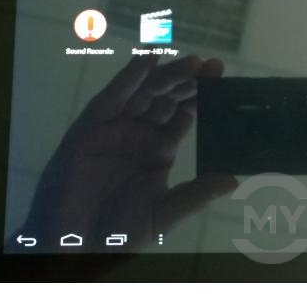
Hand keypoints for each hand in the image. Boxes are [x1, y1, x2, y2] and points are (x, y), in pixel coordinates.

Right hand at [21, 54, 236, 249]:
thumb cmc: (117, 234)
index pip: (185, 115)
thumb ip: (195, 194)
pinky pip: (112, 97)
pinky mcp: (90, 127)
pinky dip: (129, 77)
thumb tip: (232, 181)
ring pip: (144, 92)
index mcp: (159, 150)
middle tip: (214, 66)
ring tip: (193, 62)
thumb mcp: (164, 214)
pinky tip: (149, 59)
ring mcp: (115, 128)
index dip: (203, 98)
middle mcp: (139, 134)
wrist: (74, 247)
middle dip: (190, 81)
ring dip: (168, 75)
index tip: (224, 82)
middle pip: (168, 98)